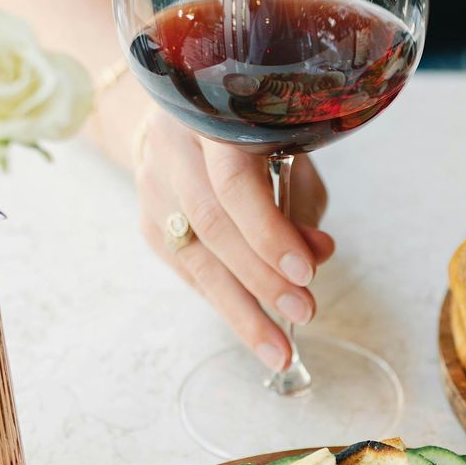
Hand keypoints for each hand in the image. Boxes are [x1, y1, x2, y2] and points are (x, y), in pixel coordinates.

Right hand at [134, 111, 334, 370]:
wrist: (184, 113)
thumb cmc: (249, 132)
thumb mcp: (286, 150)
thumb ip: (299, 203)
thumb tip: (317, 256)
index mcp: (209, 118)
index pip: (233, 184)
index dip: (268, 233)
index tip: (306, 273)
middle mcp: (171, 149)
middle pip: (212, 227)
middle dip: (262, 280)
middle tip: (304, 313)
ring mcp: (152, 186)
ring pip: (196, 260)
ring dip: (242, 311)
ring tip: (279, 351)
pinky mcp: (148, 221)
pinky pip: (189, 272)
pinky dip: (225, 301)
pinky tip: (253, 326)